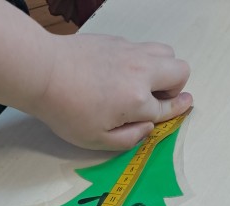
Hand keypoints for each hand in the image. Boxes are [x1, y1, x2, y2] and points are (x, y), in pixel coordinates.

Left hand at [32, 33, 191, 149]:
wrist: (45, 73)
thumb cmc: (66, 110)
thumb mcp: (96, 140)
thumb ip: (128, 139)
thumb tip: (147, 128)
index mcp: (137, 101)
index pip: (167, 107)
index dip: (177, 109)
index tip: (184, 105)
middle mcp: (141, 72)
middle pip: (180, 71)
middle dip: (175, 87)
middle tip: (157, 98)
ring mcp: (130, 52)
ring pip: (165, 53)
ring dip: (162, 69)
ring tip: (141, 83)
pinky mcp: (117, 41)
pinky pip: (142, 47)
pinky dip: (141, 60)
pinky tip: (119, 73)